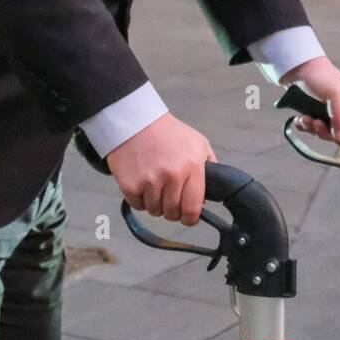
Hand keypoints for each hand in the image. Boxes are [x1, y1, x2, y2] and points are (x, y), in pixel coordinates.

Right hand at [106, 111, 216, 226]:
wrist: (136, 121)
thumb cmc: (169, 133)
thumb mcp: (199, 144)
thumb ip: (209, 169)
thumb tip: (207, 197)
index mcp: (191, 167)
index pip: (192, 208)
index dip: (190, 218)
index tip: (188, 218)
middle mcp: (171, 176)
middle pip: (173, 213)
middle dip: (172, 210)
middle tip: (169, 198)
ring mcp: (149, 181)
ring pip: (155, 211)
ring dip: (155, 204)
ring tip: (155, 187)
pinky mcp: (130, 184)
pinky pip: (138, 205)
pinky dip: (140, 199)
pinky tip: (142, 184)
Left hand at [280, 56, 339, 144]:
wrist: (297, 67)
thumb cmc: (321, 75)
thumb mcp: (337, 94)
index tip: (333, 133)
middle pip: (336, 135)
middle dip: (324, 132)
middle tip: (316, 122)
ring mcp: (326, 113)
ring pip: (321, 133)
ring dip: (312, 128)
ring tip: (306, 118)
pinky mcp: (312, 113)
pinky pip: (309, 128)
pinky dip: (304, 126)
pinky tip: (300, 118)